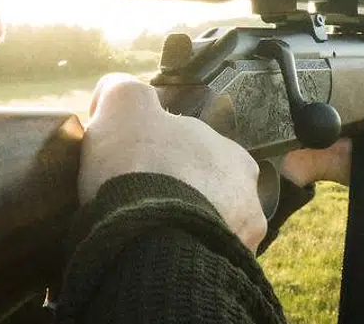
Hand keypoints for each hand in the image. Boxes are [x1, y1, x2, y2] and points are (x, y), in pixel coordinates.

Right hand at [79, 73, 269, 252]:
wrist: (148, 238)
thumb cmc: (138, 164)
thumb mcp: (122, 104)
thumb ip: (122, 89)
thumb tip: (115, 94)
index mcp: (231, 153)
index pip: (195, 151)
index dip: (160, 157)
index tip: (134, 170)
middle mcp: (248, 194)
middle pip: (206, 190)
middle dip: (179, 194)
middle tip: (141, 204)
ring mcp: (242, 238)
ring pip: (208, 227)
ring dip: (184, 228)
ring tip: (148, 238)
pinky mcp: (228, 272)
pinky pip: (203, 261)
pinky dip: (184, 258)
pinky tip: (158, 259)